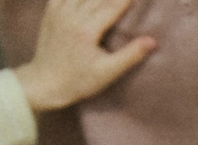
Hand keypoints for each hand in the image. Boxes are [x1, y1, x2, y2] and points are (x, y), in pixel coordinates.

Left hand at [13, 0, 156, 110]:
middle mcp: (71, 17)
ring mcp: (58, 13)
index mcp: (87, 30)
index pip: (111, 8)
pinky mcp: (50, 14)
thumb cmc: (79, 81)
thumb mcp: (108, 72)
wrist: (45, 83)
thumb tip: (152, 41)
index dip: (124, 0)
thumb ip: (131, 55)